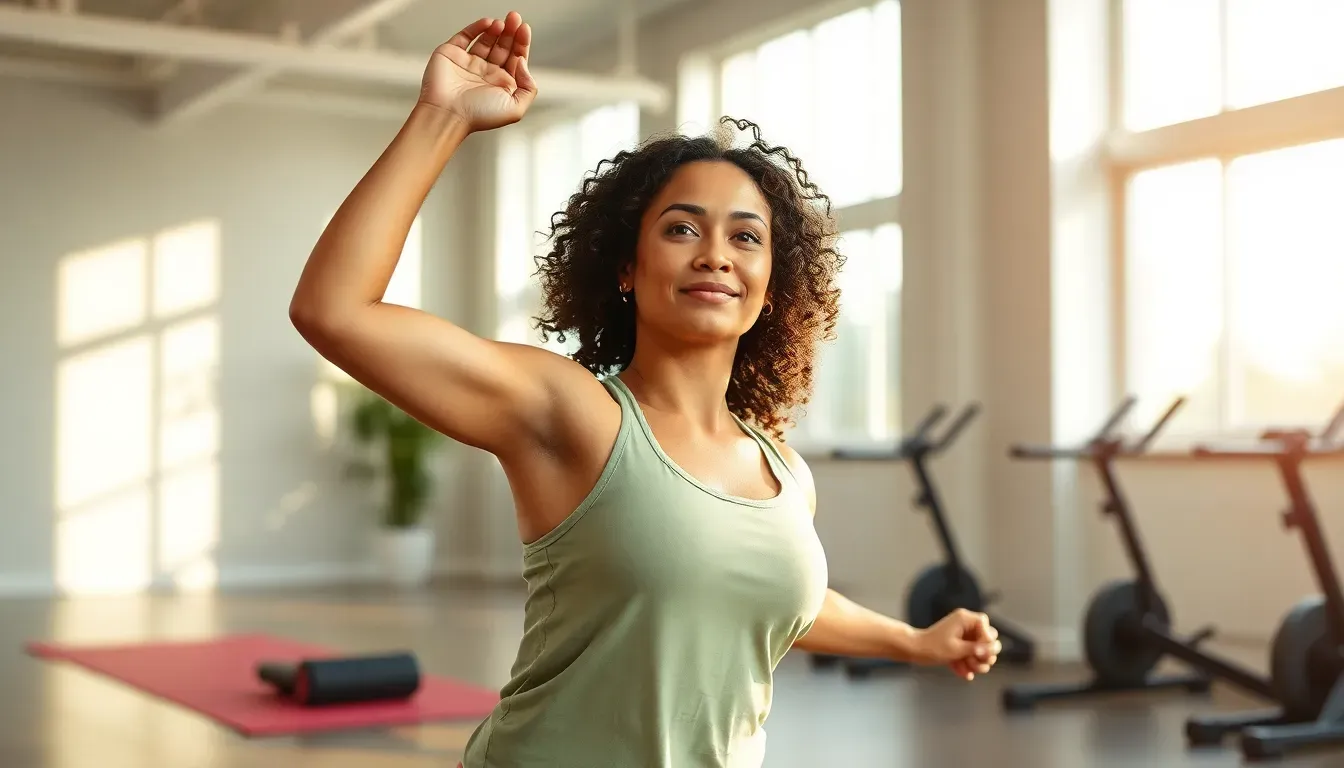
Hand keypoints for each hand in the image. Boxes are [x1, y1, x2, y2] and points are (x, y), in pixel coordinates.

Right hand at [419, 12, 537, 131]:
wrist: (447, 114)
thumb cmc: (478, 116)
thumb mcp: (516, 109)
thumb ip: (528, 87)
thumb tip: (523, 62)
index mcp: (501, 84)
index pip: (515, 58)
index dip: (521, 43)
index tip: (525, 29)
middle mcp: (486, 73)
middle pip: (503, 46)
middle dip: (511, 32)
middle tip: (515, 18)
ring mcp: (469, 63)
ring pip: (486, 40)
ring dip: (496, 29)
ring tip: (503, 22)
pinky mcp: (452, 54)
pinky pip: (466, 36)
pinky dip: (477, 28)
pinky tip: (488, 23)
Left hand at [912, 609, 1001, 680]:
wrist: (915, 651)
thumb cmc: (933, 647)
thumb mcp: (958, 649)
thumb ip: (978, 649)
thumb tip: (993, 648)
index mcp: (966, 619)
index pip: (988, 630)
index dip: (987, 644)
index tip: (979, 654)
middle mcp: (967, 624)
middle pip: (989, 640)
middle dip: (984, 655)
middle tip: (973, 662)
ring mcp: (964, 635)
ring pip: (982, 650)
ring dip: (977, 663)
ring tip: (967, 669)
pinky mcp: (960, 645)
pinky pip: (972, 656)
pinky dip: (968, 665)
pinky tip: (964, 673)